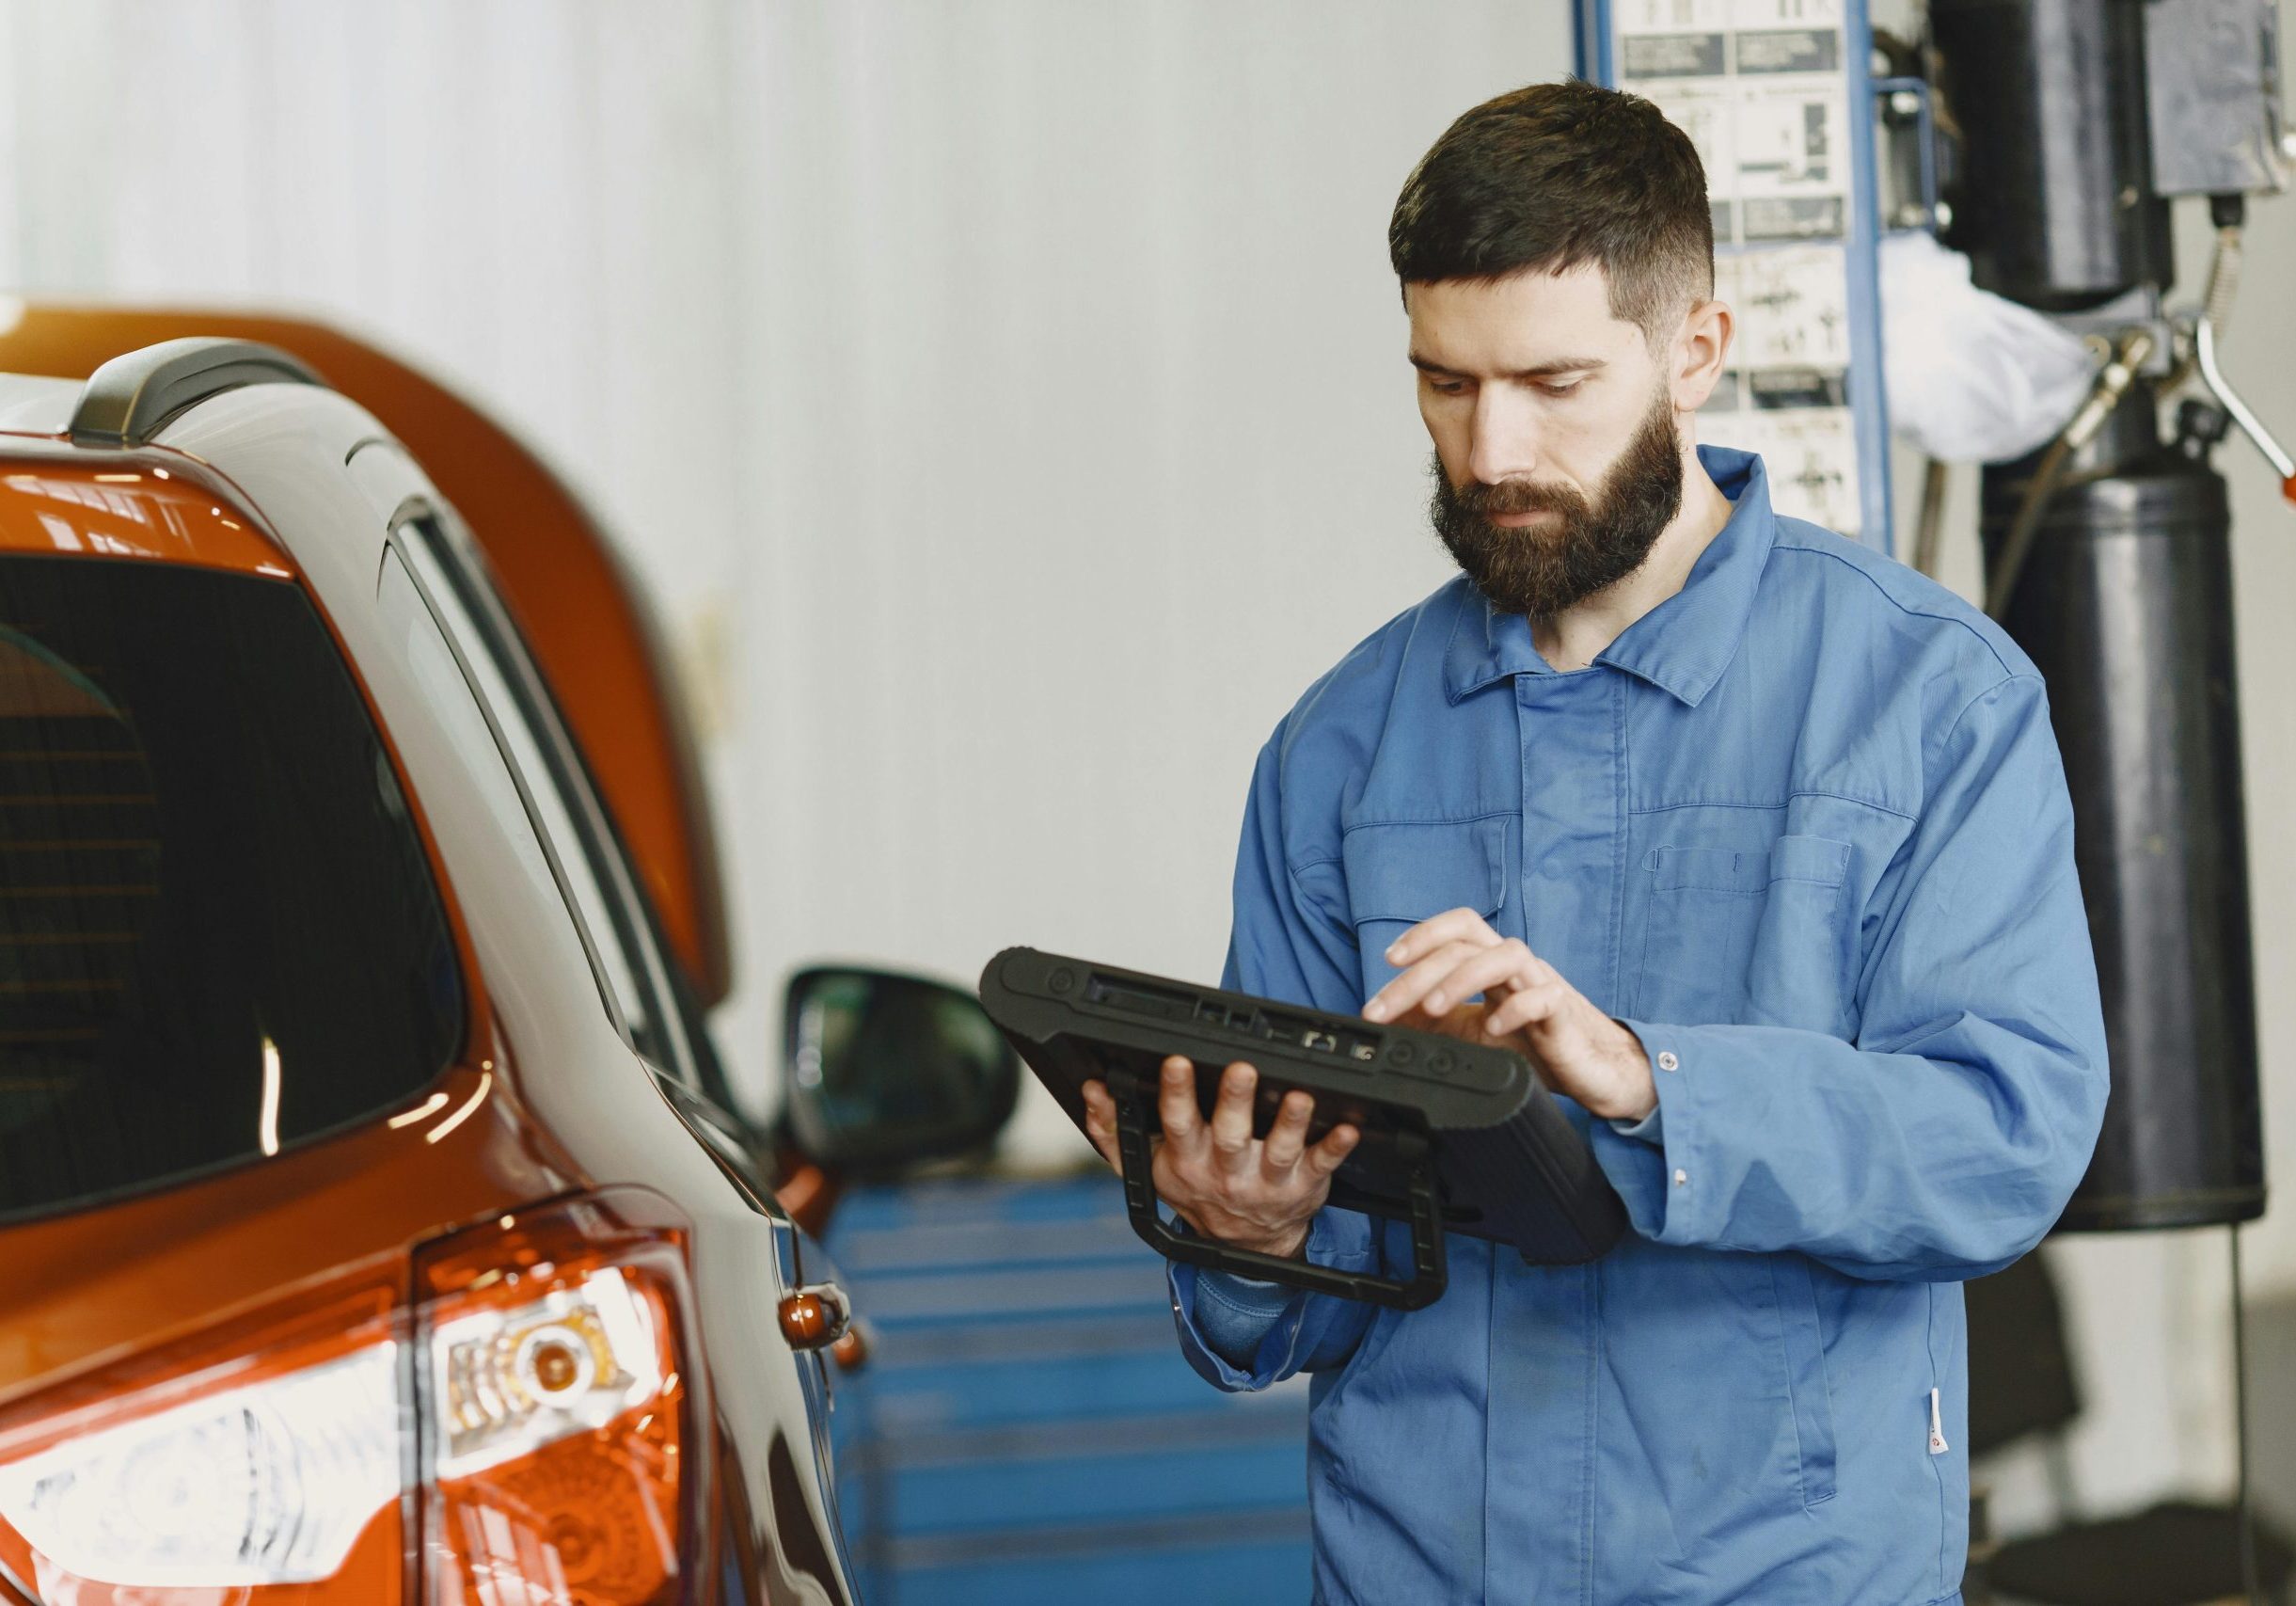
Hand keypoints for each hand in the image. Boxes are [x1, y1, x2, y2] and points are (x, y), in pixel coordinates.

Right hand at [1079, 1056, 1358, 1259]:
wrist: (1245, 1245)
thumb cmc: (1198, 1191)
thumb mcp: (1147, 1167)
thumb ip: (1114, 1131)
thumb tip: (1092, 1092)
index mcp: (1187, 1159)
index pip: (1177, 1122)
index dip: (1176, 1092)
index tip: (1177, 1062)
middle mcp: (1226, 1170)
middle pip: (1229, 1133)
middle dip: (1233, 1100)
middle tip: (1240, 1068)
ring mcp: (1267, 1180)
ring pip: (1278, 1149)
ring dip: (1289, 1122)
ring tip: (1299, 1095)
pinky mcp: (1304, 1185)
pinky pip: (1322, 1165)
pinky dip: (1336, 1147)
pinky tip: (1348, 1127)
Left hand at [1360, 908, 1656, 1121]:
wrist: (1595, 1071)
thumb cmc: (1536, 1046)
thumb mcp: (1472, 1034)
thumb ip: (1435, 1023)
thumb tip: (1388, 1019)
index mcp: (1493, 965)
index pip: (1459, 928)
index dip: (1423, 934)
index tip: (1387, 960)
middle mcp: (1517, 966)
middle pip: (1466, 945)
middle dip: (1418, 974)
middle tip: (1383, 1008)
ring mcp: (1542, 984)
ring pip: (1505, 956)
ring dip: (1461, 979)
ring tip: (1433, 1009)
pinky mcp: (1564, 1014)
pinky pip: (1543, 997)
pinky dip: (1515, 1009)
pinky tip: (1493, 1028)